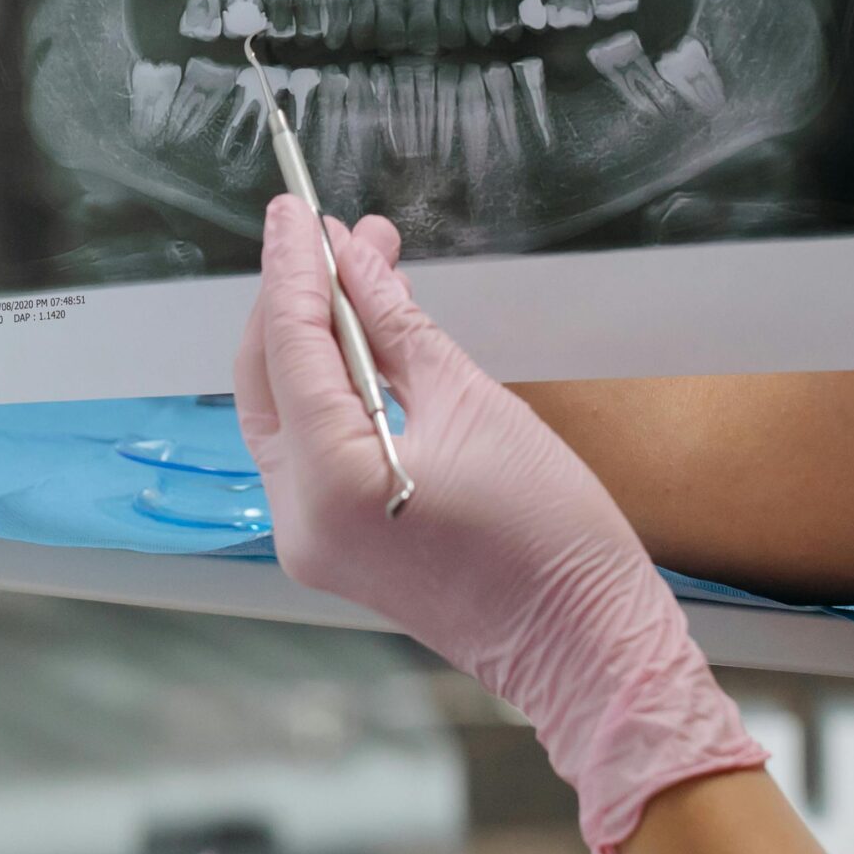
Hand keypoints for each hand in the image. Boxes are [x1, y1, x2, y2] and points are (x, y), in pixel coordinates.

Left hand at [234, 197, 765, 853]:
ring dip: (317, 339)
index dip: (293, 267)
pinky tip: (364, 339)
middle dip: (299, 298)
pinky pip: (311, 447)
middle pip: (268, 379)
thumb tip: (354, 259)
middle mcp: (299, 517)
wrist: (585, 645)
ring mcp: (309, 539)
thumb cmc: (550, 536)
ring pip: (283, 412)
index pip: (291, 345)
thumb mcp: (473, 403)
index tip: (296, 208)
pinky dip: (330, 390)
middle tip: (335, 233)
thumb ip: (399, 326)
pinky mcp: (332, 546)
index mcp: (332, 481)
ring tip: (362, 269)